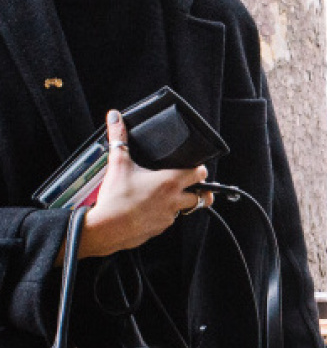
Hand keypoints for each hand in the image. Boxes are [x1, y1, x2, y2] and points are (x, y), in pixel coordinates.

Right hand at [76, 109, 214, 257]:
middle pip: (201, 196)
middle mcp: (174, 200)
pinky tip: (150, 208)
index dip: (200, 169)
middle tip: (189, 184)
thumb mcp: (118, 164)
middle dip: (198, 190)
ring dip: (180, 202)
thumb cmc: (115, 198)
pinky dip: (164, 214)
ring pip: (184, 209)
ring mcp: (168, 217)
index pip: (200, 174)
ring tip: (165, 194)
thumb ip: (119, 138)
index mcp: (170, 182)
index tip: (195, 167)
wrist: (104, 229)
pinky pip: (168, 221)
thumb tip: (115, 117)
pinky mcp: (159, 229)